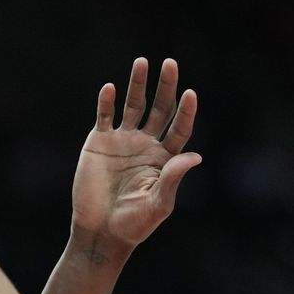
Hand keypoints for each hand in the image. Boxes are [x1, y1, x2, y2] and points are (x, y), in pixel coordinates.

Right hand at [70, 58, 201, 247]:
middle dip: (165, 86)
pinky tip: (110, 89)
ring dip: (137, 84)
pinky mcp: (99, 142)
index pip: (179, 128)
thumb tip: (195, 156)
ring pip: (133, 105)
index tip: (190, 94)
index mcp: (164, 158)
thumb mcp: (158, 203)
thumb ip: (173, 178)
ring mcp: (122, 141)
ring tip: (142, 62)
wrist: (100, 231)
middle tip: (170, 63)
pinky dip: (106, 102)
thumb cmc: (134, 223)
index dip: (186, 112)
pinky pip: (104, 116)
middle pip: (159, 109)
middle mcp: (146, 144)